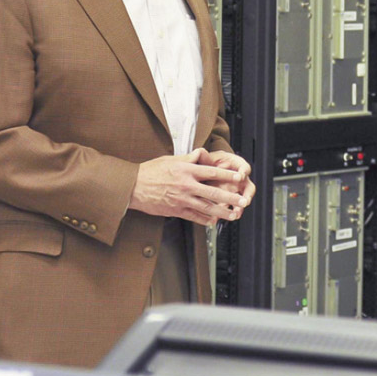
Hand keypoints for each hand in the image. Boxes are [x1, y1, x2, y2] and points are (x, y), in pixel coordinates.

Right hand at [129, 149, 248, 224]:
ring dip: (222, 212)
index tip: (240, 177)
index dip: (228, 175)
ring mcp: (181, 199)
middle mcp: (186, 185)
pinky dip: (205, 219)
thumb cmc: (151, 171)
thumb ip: (190, 158)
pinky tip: (214, 221)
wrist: (133, 186)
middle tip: (243, 200)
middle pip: (213, 192)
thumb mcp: (171, 159)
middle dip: (231, 197)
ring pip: (206, 207)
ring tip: (234, 215)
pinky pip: (193, 216)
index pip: (212, 172)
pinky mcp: (175, 210)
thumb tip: (204, 155)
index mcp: (186, 171)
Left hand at [197, 148, 256, 208]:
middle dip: (247, 195)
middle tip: (245, 200)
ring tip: (236, 213)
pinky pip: (230, 208)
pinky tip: (220, 217)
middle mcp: (238, 180)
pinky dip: (226, 213)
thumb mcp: (208, 158)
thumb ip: (205, 157)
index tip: (240, 175)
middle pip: (248, 188)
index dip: (243, 172)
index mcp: (236, 167)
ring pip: (241, 200)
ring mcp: (234, 191)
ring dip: (239, 207)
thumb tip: (201, 153)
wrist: (204, 171)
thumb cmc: (209, 163)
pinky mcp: (227, 200)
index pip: (244, 168)